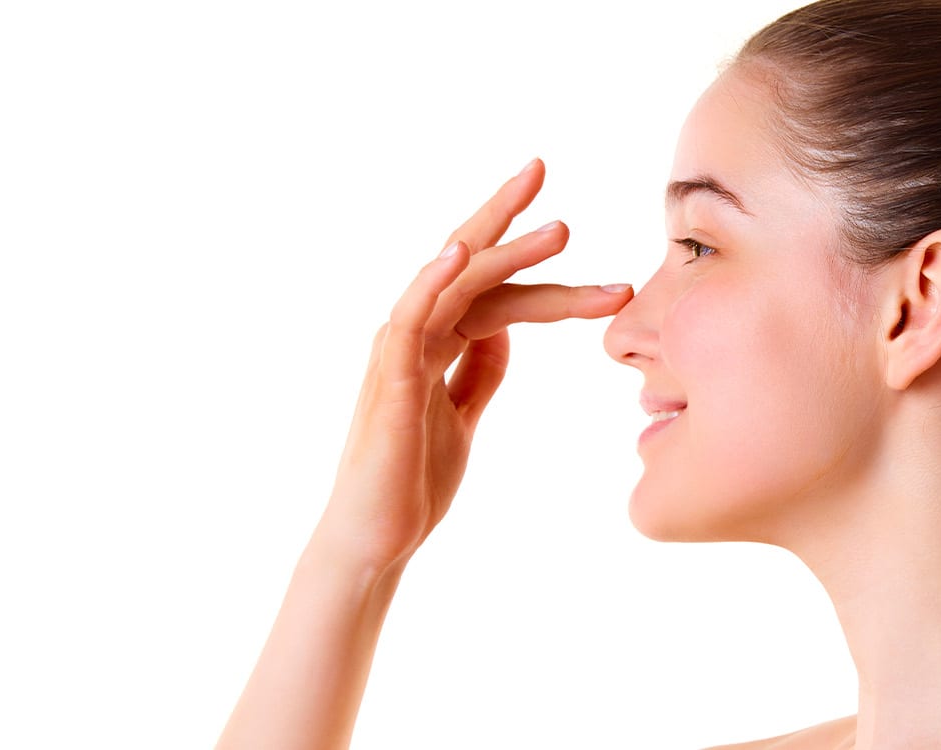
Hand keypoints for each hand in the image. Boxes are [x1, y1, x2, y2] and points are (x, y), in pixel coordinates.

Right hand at [312, 159, 634, 572]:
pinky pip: (409, 318)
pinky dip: (431, 282)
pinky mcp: (390, 382)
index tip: (564, 221)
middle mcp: (412, 334)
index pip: (484, 282)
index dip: (522, 251)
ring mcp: (398, 354)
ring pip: (451, 285)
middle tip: (540, 165)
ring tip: (560, 231)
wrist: (376, 542)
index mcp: (432, 340)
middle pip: (463, 261)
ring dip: (503, 252)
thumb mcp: (461, 415)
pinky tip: (460, 254)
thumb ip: (479, 370)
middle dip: (504, 215)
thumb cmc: (411, 482)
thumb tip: (507, 331)